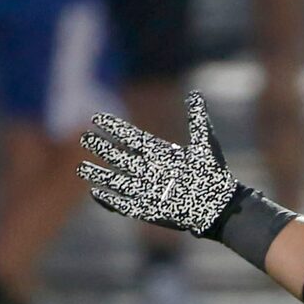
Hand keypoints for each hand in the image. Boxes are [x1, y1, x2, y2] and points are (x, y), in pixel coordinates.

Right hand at [78, 92, 244, 237]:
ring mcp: (148, 191)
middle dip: (102, 148)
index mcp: (160, 154)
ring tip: (82, 168)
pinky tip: (96, 193)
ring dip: (99, 175)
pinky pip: (125, 206)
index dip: (115, 128)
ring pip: (118, 181)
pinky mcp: (149, 210)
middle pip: (120, 158)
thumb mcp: (205, 144)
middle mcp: (151, 171)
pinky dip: (110, 201)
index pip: (132, 138)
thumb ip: (197, 119)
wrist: (221, 206)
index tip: (97, 117)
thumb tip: (196, 93)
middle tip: (85, 138)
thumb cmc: (214, 175)